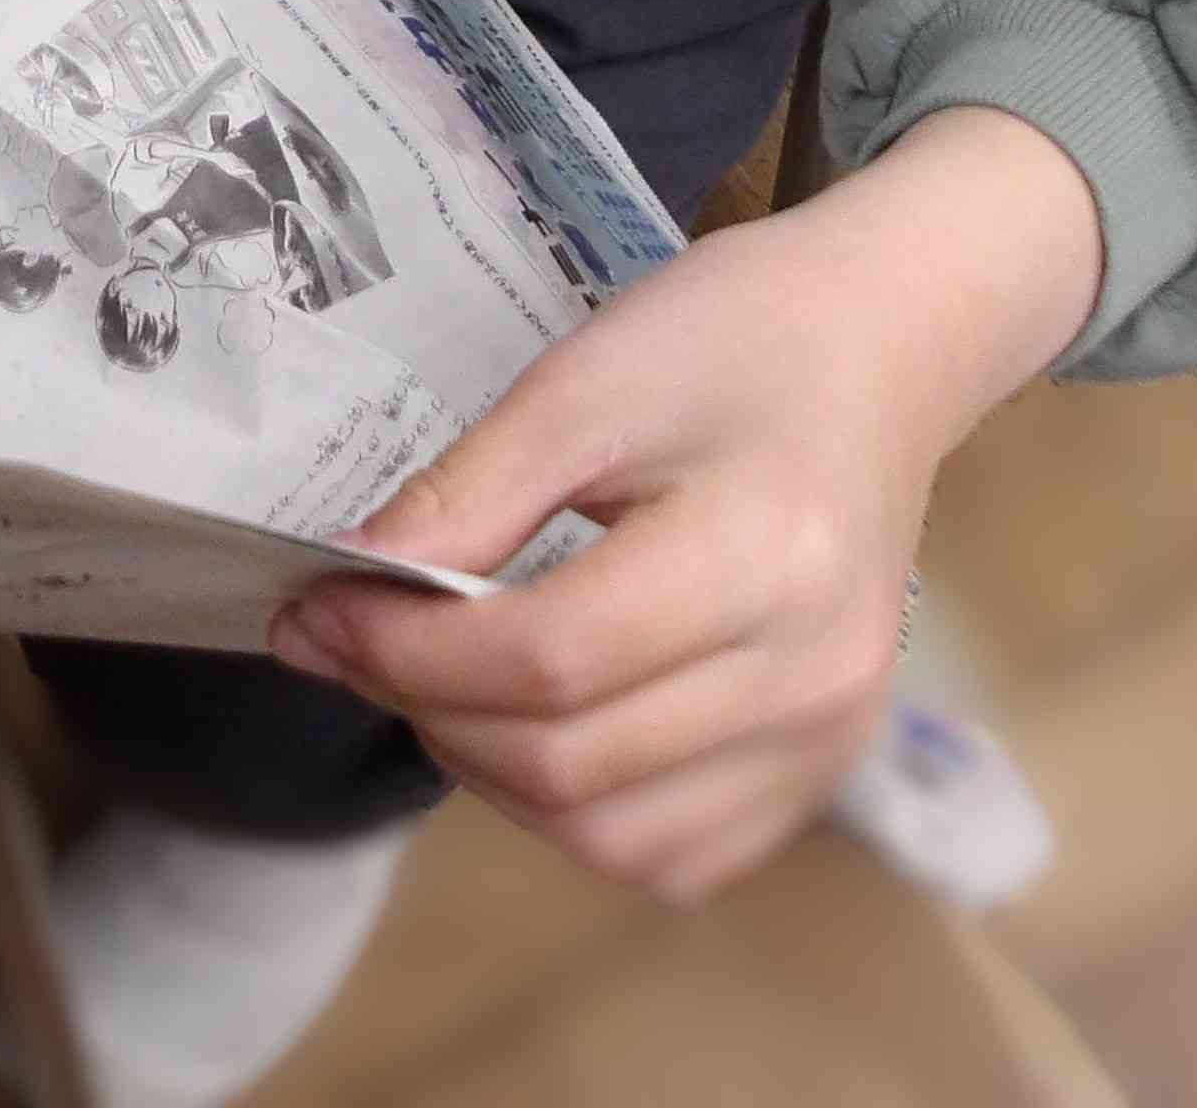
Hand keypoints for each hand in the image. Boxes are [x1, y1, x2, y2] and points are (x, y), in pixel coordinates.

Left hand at [272, 108, 1099, 903]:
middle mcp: (815, 678)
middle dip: (428, 709)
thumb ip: (468, 495)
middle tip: (356, 637)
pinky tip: (534, 731)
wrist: (877, 351)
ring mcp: (831, 741)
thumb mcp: (586, 381)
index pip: (549, 660)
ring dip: (491, 777)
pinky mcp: (824, 773)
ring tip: (442, 682)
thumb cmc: (734, 340)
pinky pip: (675, 856)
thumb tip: (347, 589)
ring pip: (612, 839)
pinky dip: (578, 817)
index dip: (407, 650)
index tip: (319, 606)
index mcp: (766, 557)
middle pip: (571, 763)